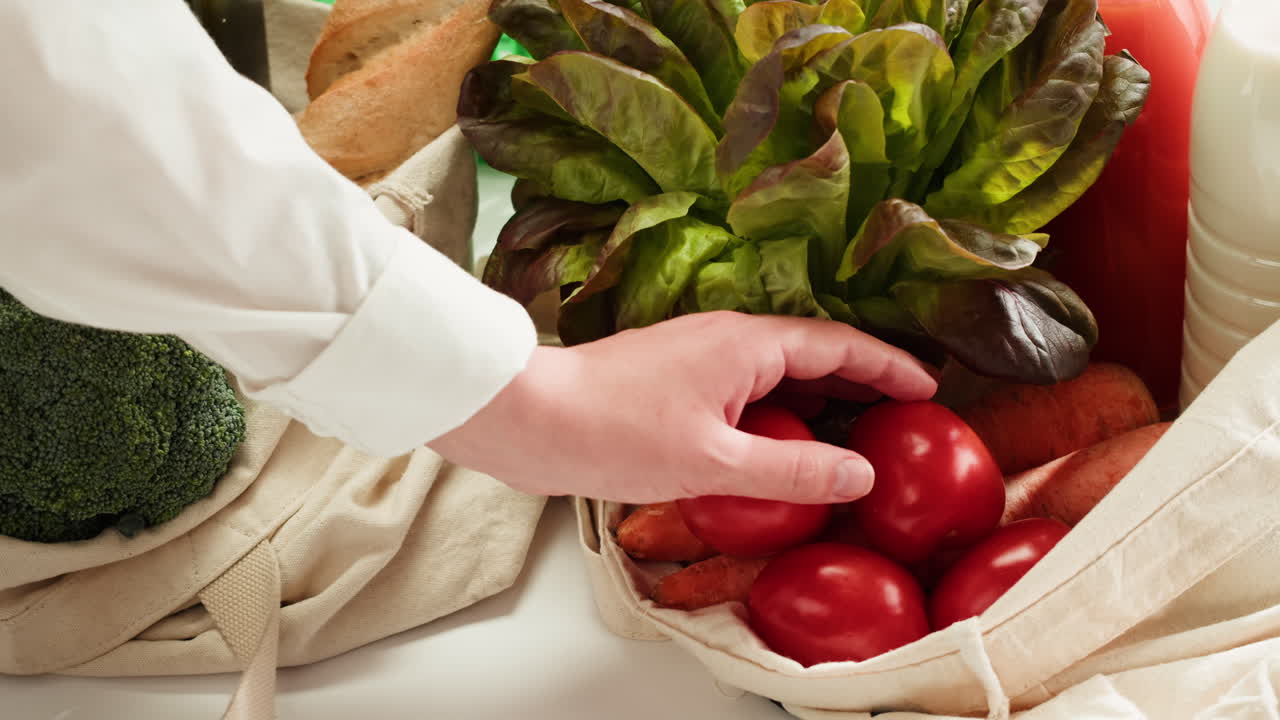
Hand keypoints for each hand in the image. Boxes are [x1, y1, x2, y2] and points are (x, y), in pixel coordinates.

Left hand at [428, 311, 937, 503]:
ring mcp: (697, 358)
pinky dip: (777, 416)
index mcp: (747, 343)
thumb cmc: (612, 432)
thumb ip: (792, 470)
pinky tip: (780, 450)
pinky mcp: (673, 383)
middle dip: (861, 383)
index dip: (890, 366)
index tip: (930, 388)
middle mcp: (726, 339)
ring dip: (818, 401)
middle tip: (903, 418)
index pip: (840, 345)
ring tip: (854, 438)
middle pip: (813, 354)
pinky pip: (744, 393)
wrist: (526, 418)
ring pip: (777, 375)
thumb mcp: (713, 463)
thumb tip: (862, 476)